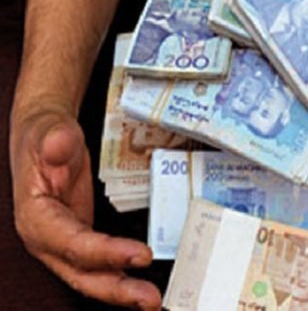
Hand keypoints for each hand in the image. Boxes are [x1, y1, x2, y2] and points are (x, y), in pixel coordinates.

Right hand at [10, 108, 161, 309]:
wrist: (47, 138)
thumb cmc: (46, 137)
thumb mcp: (49, 131)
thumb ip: (56, 139)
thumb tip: (60, 144)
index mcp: (37, 218)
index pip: (73, 243)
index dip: (106, 253)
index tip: (142, 254)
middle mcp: (50, 239)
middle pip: (83, 273)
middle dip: (117, 289)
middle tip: (151, 298)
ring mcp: (67, 245)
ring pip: (94, 277)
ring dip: (123, 292)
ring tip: (153, 301)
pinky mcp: (85, 243)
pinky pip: (104, 267)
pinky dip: (123, 278)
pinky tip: (145, 287)